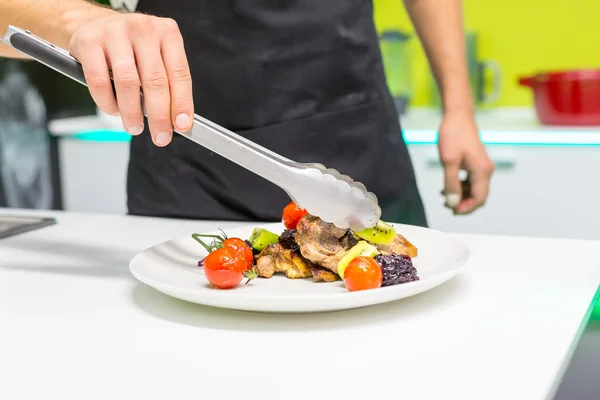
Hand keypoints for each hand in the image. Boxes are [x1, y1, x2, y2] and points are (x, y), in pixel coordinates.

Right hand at [68, 10, 193, 145]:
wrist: (92, 24)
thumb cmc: (130, 46)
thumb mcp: (155, 57)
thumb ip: (167, 83)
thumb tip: (176, 120)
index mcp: (167, 33)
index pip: (180, 74)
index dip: (182, 103)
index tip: (182, 125)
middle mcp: (143, 29)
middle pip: (155, 81)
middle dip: (159, 116)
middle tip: (160, 135)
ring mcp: (115, 32)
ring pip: (128, 83)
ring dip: (132, 112)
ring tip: (134, 127)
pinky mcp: (89, 41)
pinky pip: (99, 81)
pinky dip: (107, 102)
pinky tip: (113, 110)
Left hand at [437, 111, 494, 214]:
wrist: (457, 115)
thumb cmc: (452, 135)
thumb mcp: (448, 161)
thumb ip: (451, 183)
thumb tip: (452, 203)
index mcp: (482, 171)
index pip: (479, 199)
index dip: (466, 208)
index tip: (451, 210)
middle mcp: (486, 170)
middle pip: (478, 196)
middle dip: (463, 203)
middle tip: (445, 204)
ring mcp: (483, 166)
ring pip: (474, 189)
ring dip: (461, 195)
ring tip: (443, 195)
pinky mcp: (477, 163)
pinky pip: (472, 181)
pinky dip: (461, 186)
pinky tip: (447, 186)